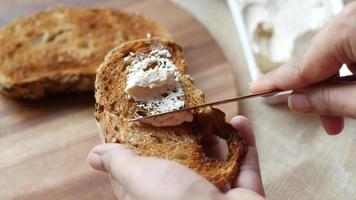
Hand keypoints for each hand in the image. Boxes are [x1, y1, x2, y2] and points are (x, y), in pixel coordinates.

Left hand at [87, 116, 264, 199]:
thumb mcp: (138, 178)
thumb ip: (119, 164)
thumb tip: (94, 156)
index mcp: (153, 191)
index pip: (139, 163)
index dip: (136, 138)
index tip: (136, 113)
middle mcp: (182, 193)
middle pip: (181, 154)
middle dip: (183, 130)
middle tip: (181, 106)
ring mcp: (214, 193)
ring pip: (215, 156)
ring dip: (216, 133)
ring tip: (213, 112)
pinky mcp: (243, 191)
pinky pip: (245, 162)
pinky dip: (245, 142)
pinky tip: (240, 122)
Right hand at [249, 2, 355, 134]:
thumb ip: (332, 101)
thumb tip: (298, 101)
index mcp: (351, 28)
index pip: (303, 64)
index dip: (277, 81)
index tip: (255, 89)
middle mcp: (355, 16)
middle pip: (320, 57)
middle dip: (318, 91)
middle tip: (324, 122)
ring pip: (337, 52)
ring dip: (337, 83)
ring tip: (342, 114)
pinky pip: (352, 46)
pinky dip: (352, 70)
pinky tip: (355, 89)